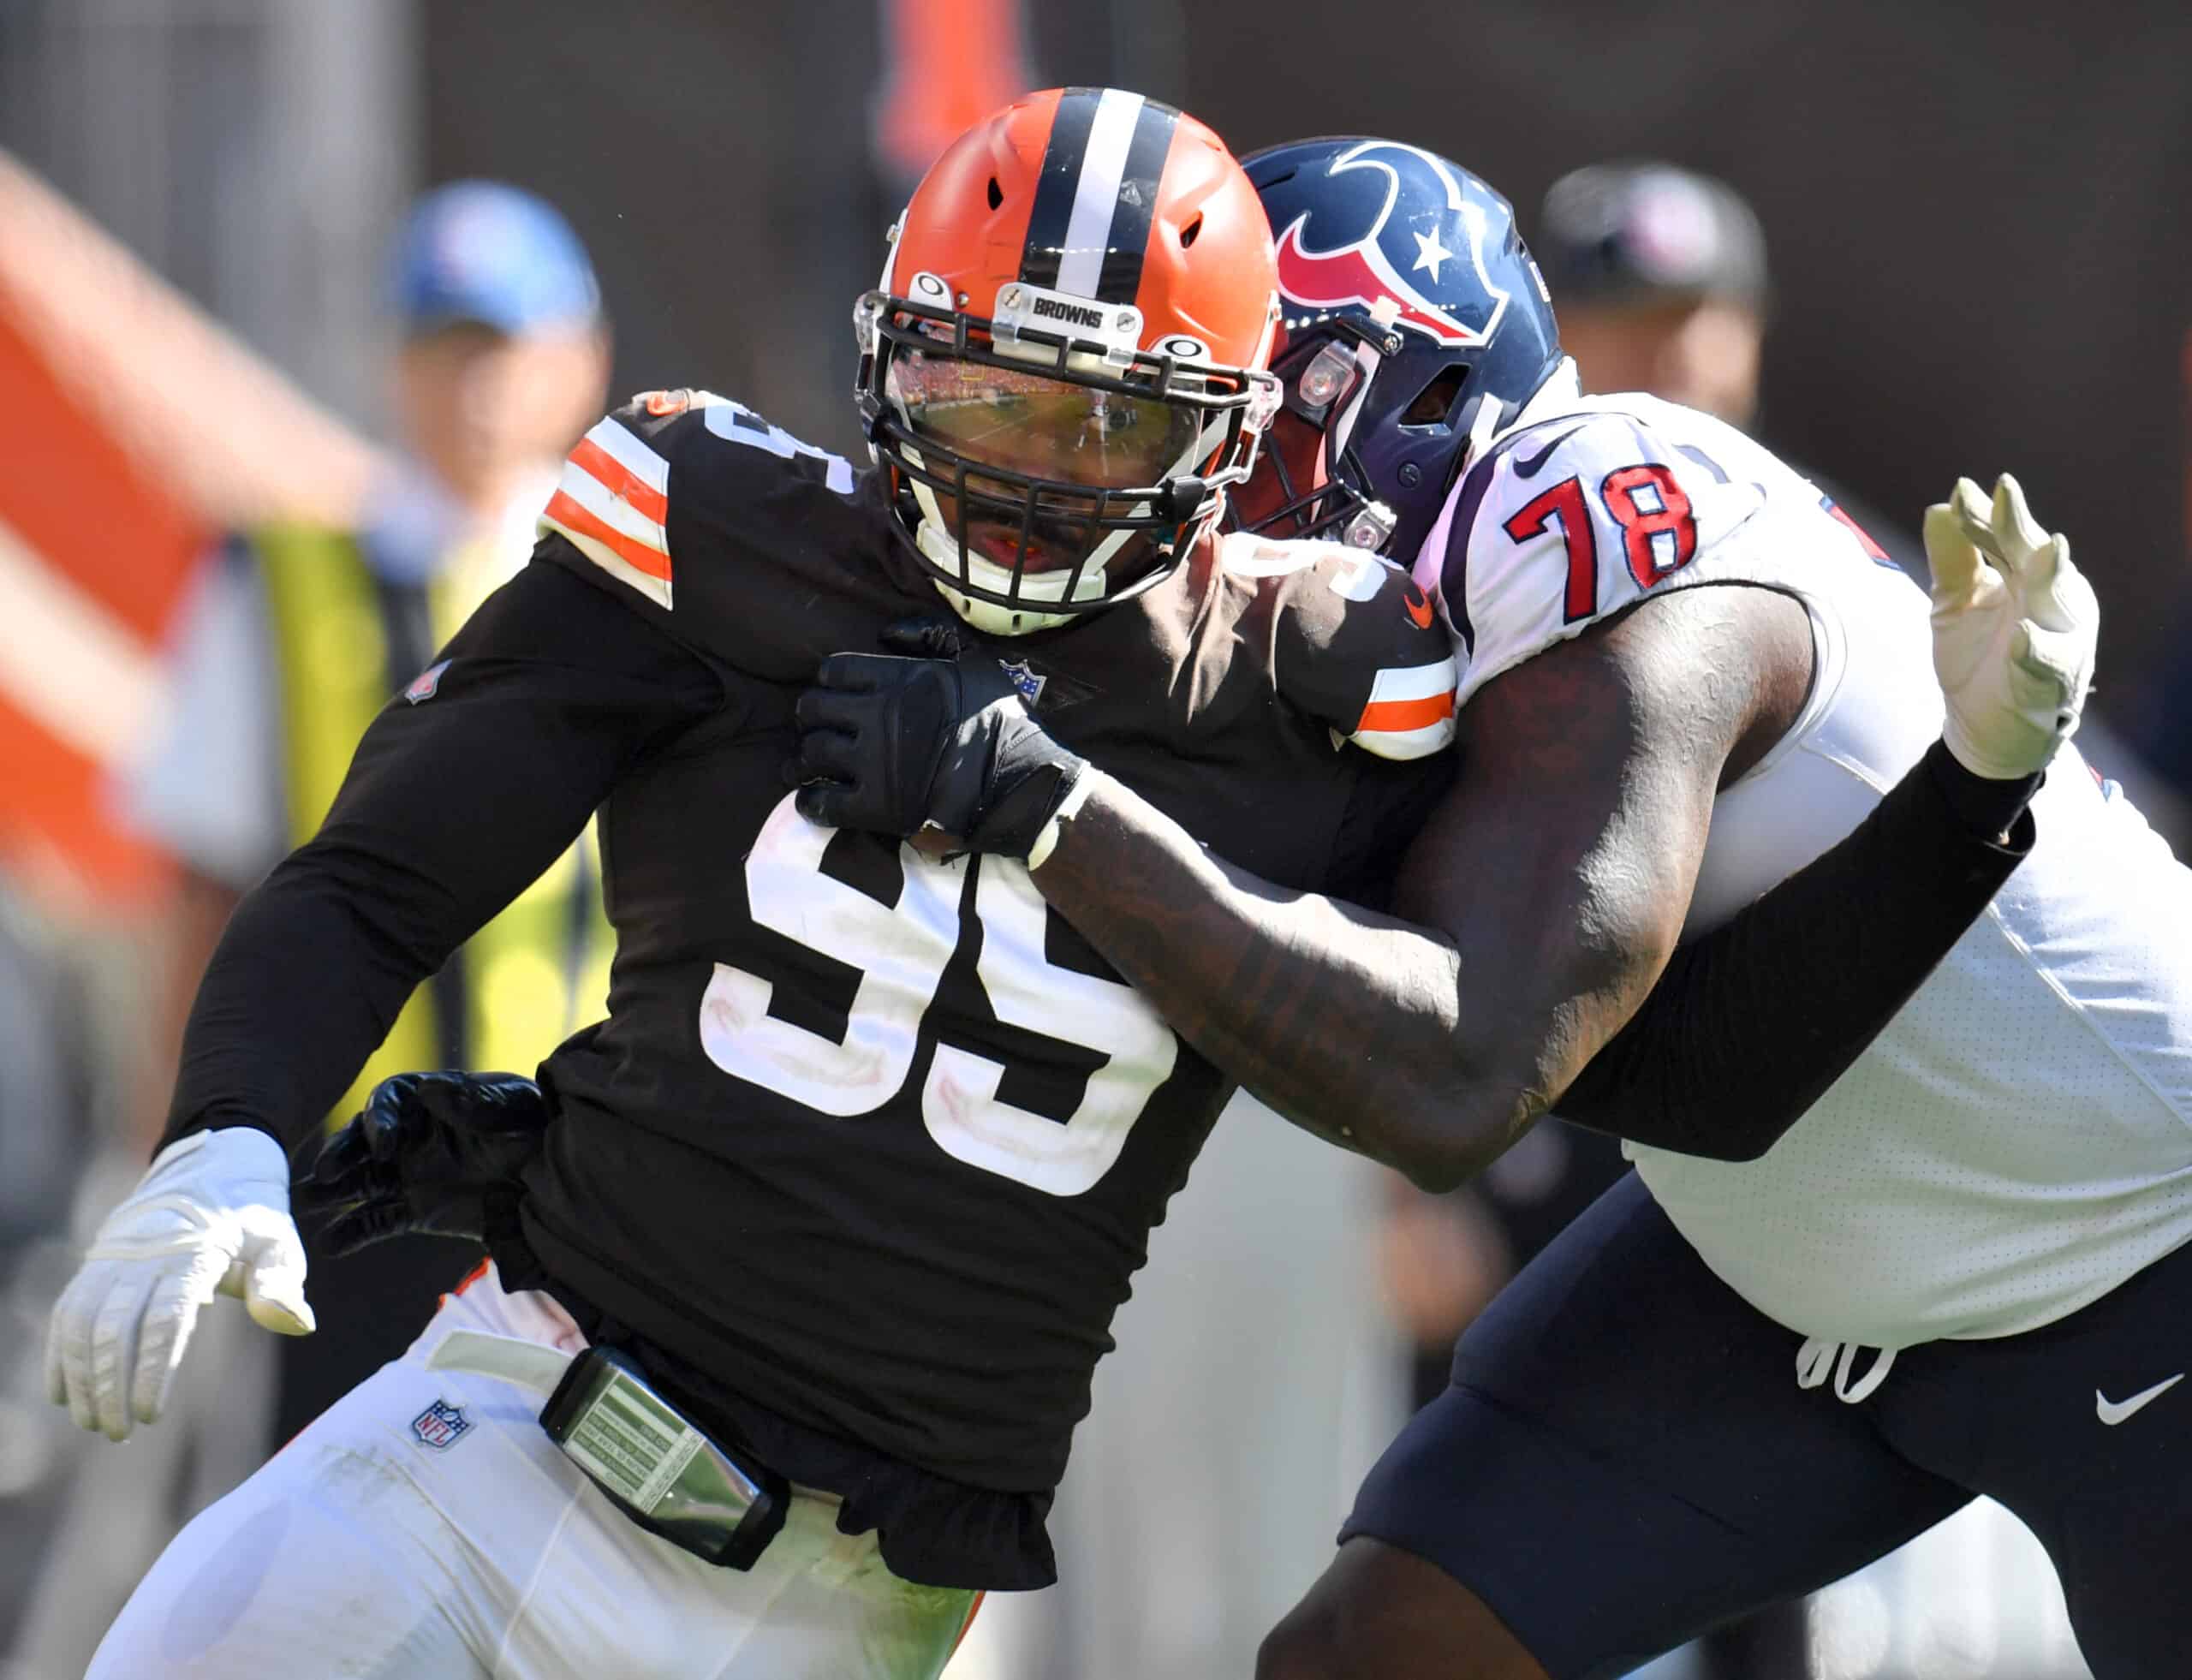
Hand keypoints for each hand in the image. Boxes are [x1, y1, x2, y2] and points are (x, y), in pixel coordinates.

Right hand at [46, 1127, 312, 1440]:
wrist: (214, 1163)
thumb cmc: (252, 1214)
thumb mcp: (279, 1240)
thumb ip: (282, 1283)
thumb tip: (299, 1324)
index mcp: (193, 1251)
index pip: (166, 1319)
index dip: (152, 1370)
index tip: (150, 1414)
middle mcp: (144, 1254)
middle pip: (115, 1329)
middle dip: (111, 1387)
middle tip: (119, 1433)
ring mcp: (114, 1257)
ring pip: (83, 1323)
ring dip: (81, 1377)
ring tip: (93, 1423)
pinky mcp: (97, 1262)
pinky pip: (70, 1309)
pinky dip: (60, 1352)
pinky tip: (61, 1393)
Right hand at [298, 1071, 548, 1255]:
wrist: (554, 1179)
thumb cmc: (534, 1128)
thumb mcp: (511, 1108)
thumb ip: (473, 1101)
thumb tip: (429, 1086)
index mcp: (429, 1101)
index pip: (389, 1103)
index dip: (381, 1120)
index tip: (383, 1145)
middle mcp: (410, 1137)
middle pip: (362, 1142)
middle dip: (340, 1156)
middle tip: (323, 1175)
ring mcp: (409, 1175)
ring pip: (360, 1183)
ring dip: (332, 1193)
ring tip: (303, 1206)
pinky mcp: (416, 1211)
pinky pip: (377, 1221)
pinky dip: (353, 1232)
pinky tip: (330, 1245)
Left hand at [789, 621, 1091, 863]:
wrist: (1021, 783)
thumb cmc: (1002, 719)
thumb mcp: (975, 661)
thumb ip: (931, 637)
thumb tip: (888, 631)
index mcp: (898, 678)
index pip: (834, 671)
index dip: (829, 681)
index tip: (835, 693)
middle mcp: (877, 716)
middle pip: (813, 709)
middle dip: (811, 716)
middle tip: (817, 726)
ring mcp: (873, 763)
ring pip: (812, 754)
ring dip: (804, 758)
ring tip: (806, 764)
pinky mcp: (875, 807)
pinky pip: (822, 803)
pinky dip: (810, 801)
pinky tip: (811, 799)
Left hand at [1923, 474, 2097, 779]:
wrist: (1983, 727)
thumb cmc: (1977, 657)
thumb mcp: (1955, 603)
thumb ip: (1951, 560)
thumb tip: (1937, 507)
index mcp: (2028, 574)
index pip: (2006, 537)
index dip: (1986, 514)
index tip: (1961, 490)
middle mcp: (2051, 597)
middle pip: (2034, 555)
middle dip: (2020, 527)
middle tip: (2004, 494)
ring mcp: (2059, 636)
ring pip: (2057, 600)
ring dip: (2049, 574)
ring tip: (2045, 549)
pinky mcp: (2054, 680)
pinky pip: (2049, 663)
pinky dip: (2038, 651)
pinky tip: (2023, 638)